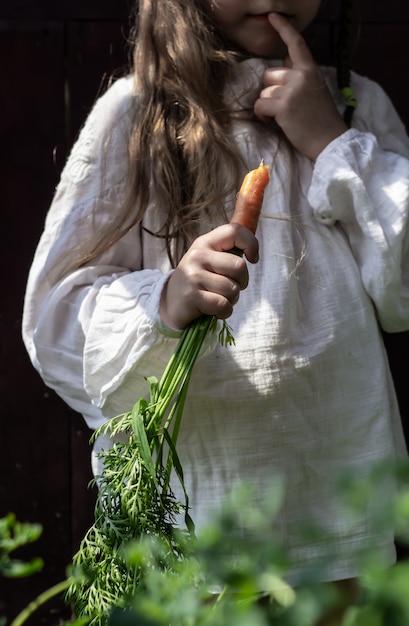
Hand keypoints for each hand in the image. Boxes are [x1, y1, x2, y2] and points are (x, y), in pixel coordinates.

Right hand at [160, 224, 258, 329]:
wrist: (170, 304)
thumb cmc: (198, 283)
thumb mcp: (209, 262)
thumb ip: (228, 255)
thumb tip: (252, 254)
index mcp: (204, 243)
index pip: (234, 231)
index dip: (251, 243)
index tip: (252, 258)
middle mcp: (197, 256)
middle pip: (239, 266)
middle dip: (242, 282)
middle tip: (231, 287)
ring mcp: (193, 276)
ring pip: (232, 289)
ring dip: (232, 300)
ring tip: (218, 299)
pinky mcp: (191, 296)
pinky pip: (223, 305)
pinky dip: (224, 312)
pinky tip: (214, 311)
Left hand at [254, 12, 347, 160]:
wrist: (329, 141)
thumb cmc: (321, 119)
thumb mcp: (315, 90)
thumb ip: (299, 76)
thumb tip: (284, 64)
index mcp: (311, 70)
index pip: (296, 44)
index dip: (283, 28)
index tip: (273, 16)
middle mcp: (301, 76)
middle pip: (268, 74)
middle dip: (270, 90)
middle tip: (282, 106)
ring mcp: (292, 90)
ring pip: (263, 91)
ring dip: (267, 105)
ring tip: (280, 117)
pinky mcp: (283, 106)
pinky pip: (260, 104)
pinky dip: (262, 114)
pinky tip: (272, 121)